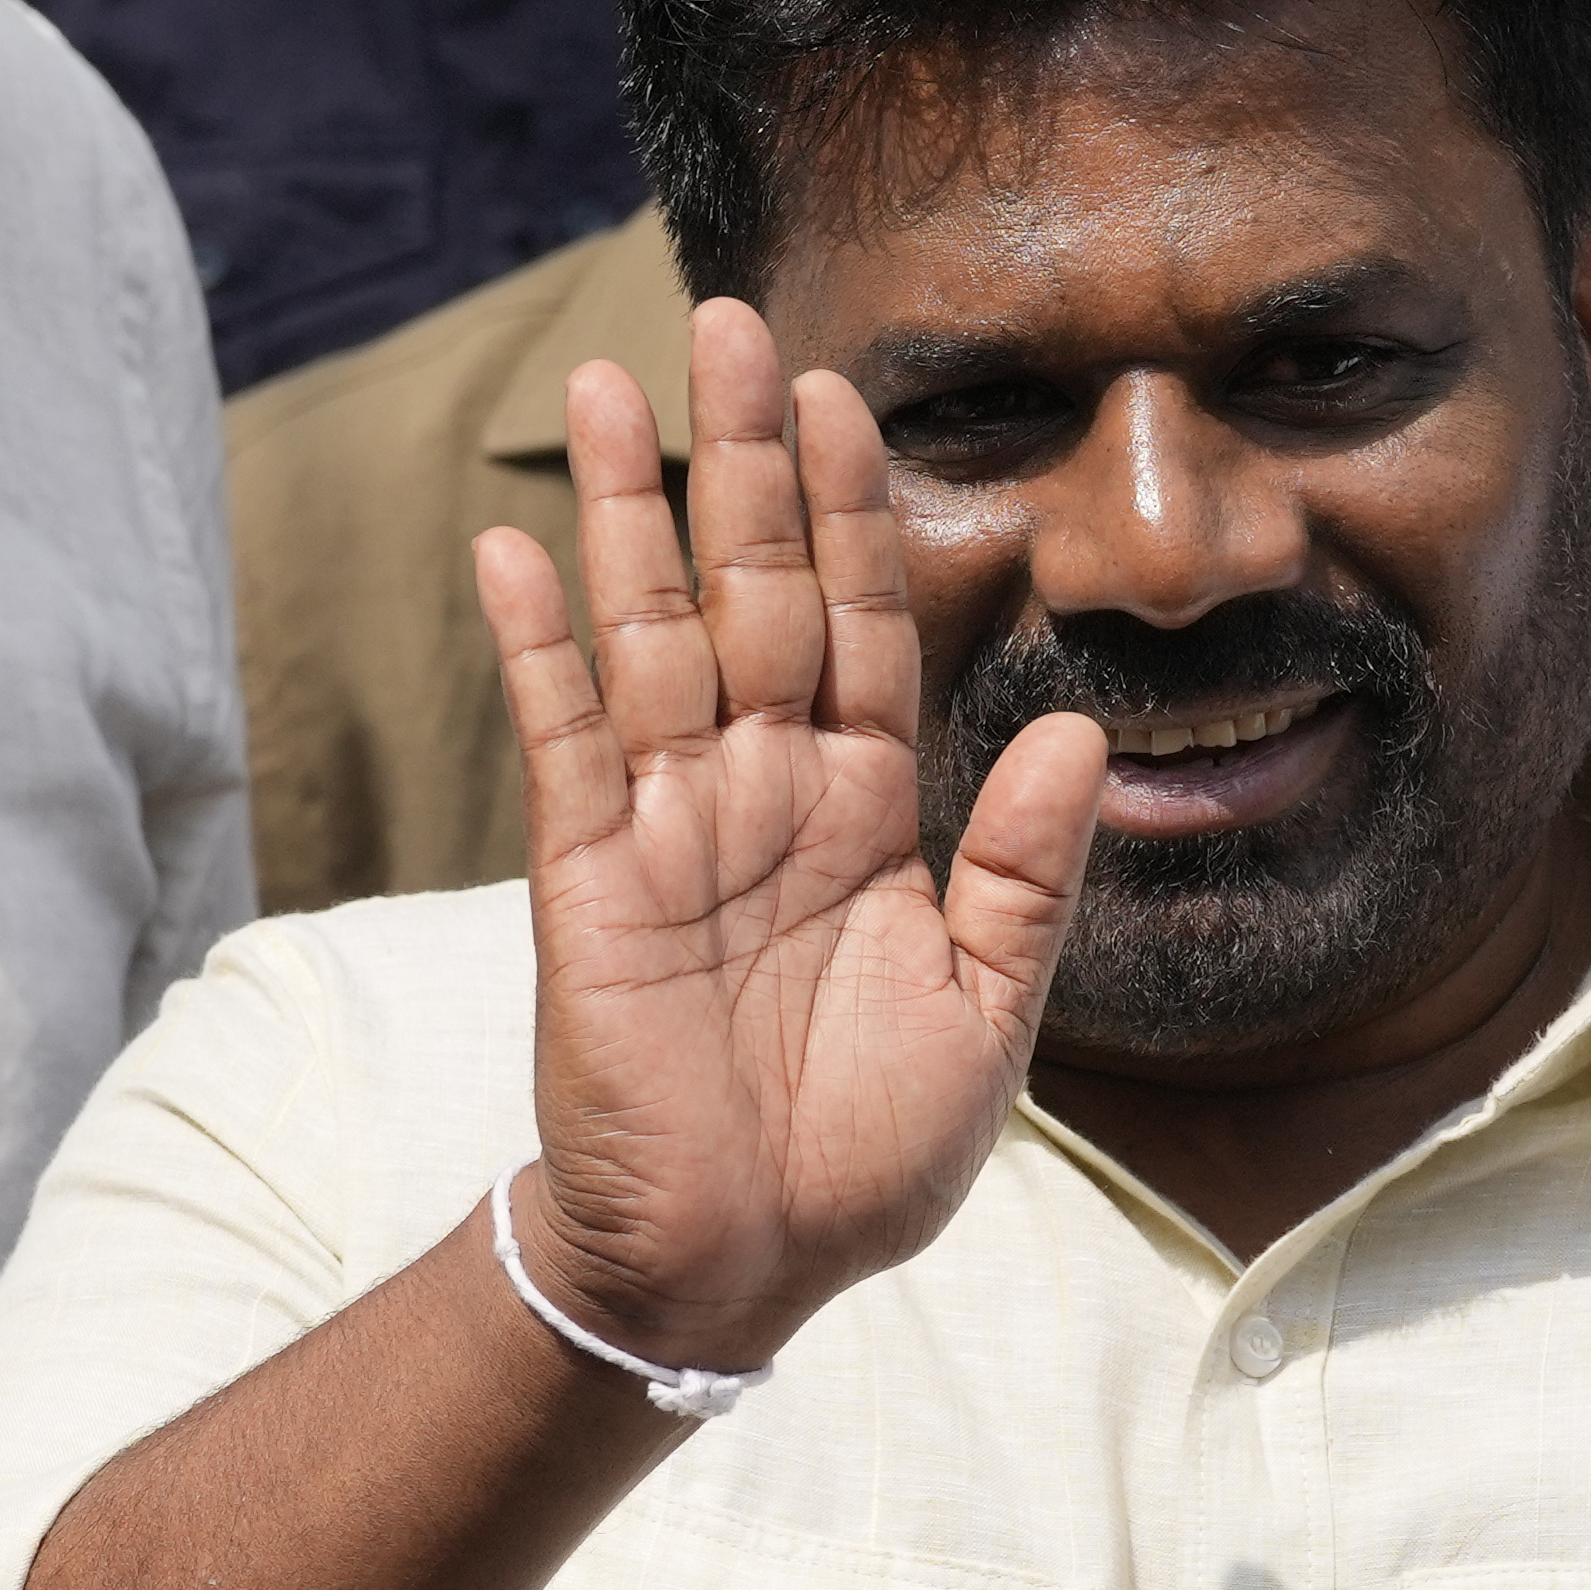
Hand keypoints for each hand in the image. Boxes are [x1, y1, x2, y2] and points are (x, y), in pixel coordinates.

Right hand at [473, 299, 1109, 1375]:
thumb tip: (1078, 732)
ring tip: (601, 385)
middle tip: (726, 320)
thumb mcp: (985, 1015)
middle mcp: (762, 791)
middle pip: (752, 591)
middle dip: (742, 460)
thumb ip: (1023, 874)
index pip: (861, 625)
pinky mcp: (583, 882)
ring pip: (649, 633)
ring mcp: (666, 827)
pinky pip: (561, 740)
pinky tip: (512, 545)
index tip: (843, 394)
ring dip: (625, 511)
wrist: (742, 1269)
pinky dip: (537, 643)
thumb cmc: (864, 1153)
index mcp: (865, 811)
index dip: (852, 512)